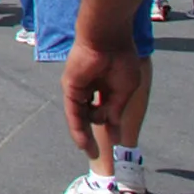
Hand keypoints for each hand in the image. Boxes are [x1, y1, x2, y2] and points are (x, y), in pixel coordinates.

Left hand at [62, 35, 148, 158]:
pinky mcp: (70, 87)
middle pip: (89, 115)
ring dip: (84, 136)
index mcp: (105, 85)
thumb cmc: (120, 59)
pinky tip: (82, 143)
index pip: (104, 109)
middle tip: (95, 153)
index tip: (116, 141)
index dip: (110, 125)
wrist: (107, 39)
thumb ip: (115, 110)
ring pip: (80, 116)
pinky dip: (77, 128)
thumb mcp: (124, 90)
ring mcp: (79, 88)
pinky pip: (73, 112)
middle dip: (92, 134)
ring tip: (91, 153)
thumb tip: (113, 130)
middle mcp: (90, 87)